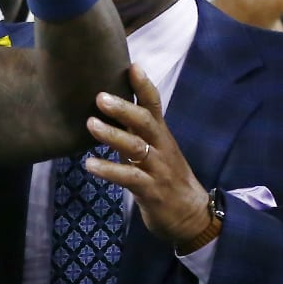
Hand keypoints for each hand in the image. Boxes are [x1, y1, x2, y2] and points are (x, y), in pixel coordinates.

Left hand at [85, 63, 215, 249]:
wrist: (192, 217)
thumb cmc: (166, 179)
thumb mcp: (154, 151)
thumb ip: (135, 133)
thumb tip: (106, 112)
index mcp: (161, 136)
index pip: (155, 106)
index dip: (144, 86)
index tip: (133, 66)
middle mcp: (161, 148)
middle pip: (145, 122)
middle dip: (124, 108)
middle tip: (100, 96)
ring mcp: (158, 169)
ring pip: (136, 148)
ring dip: (112, 135)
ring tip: (90, 124)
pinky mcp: (152, 191)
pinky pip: (129, 178)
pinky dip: (109, 170)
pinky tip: (90, 164)